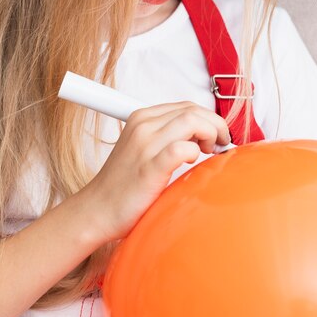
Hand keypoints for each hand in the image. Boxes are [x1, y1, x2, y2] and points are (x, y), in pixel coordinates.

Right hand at [84, 101, 229, 242]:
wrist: (97, 210)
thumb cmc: (123, 184)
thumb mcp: (143, 148)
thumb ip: (166, 136)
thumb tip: (201, 135)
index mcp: (141, 118)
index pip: (187, 105)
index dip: (208, 118)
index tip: (215, 136)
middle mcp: (143, 126)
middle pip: (193, 110)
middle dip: (215, 124)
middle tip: (219, 145)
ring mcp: (145, 145)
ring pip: (192, 121)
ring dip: (211, 134)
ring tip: (210, 152)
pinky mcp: (149, 167)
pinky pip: (182, 149)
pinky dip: (195, 153)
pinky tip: (191, 163)